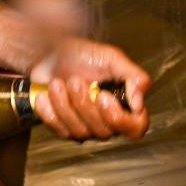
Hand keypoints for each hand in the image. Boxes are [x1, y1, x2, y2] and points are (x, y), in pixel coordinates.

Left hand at [29, 37, 150, 140]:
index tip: (103, 96)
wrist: (49, 52)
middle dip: (84, 103)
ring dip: (65, 105)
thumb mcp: (112, 58)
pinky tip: (46, 95)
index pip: (135, 128)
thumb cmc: (82, 54)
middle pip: (103, 131)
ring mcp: (85, 127)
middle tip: (74, 80)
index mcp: (123, 104)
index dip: (120, 119)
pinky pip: (60, 130)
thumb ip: (134, 77)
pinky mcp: (63, 127)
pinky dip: (50, 111)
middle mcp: (107, 121)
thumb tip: (139, 103)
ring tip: (57, 82)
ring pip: (80, 132)